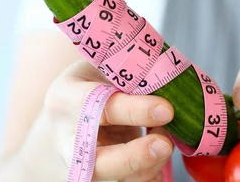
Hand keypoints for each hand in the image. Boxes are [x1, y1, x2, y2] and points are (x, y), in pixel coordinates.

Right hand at [25, 60, 174, 181]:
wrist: (70, 113)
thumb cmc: (94, 83)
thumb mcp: (104, 68)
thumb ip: (131, 78)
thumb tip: (173, 87)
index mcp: (66, 98)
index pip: (99, 108)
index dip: (135, 111)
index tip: (167, 110)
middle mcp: (68, 137)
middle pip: (97, 161)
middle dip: (135, 157)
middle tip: (165, 145)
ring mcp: (81, 162)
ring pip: (115, 176)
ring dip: (150, 163)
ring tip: (166, 139)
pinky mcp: (97, 174)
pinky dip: (149, 176)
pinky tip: (159, 164)